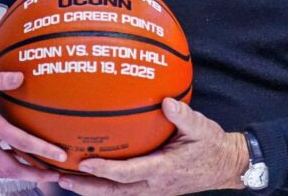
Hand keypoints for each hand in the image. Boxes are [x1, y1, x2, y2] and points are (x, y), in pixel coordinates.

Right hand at [0, 68, 66, 182]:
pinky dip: (3, 168)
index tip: (60, 157)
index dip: (43, 151)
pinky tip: (10, 162)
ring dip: (21, 174)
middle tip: (55, 175)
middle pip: (13, 168)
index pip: (21, 142)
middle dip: (36, 174)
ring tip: (38, 174)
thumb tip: (21, 77)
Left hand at [57, 98, 248, 194]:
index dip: (105, 170)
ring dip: (91, 190)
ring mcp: (152, 190)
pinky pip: (123, 191)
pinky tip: (90, 177)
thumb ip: (183, 115)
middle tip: (61, 178)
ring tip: (66, 180)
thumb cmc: (212, 145)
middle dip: (87, 188)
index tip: (85, 163)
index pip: (128, 173)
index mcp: (163, 169)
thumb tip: (167, 102)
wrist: (226, 166)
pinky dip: (104, 186)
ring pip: (116, 195)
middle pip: (113, 192)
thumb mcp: (201, 127)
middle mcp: (154, 185)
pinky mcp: (152, 189)